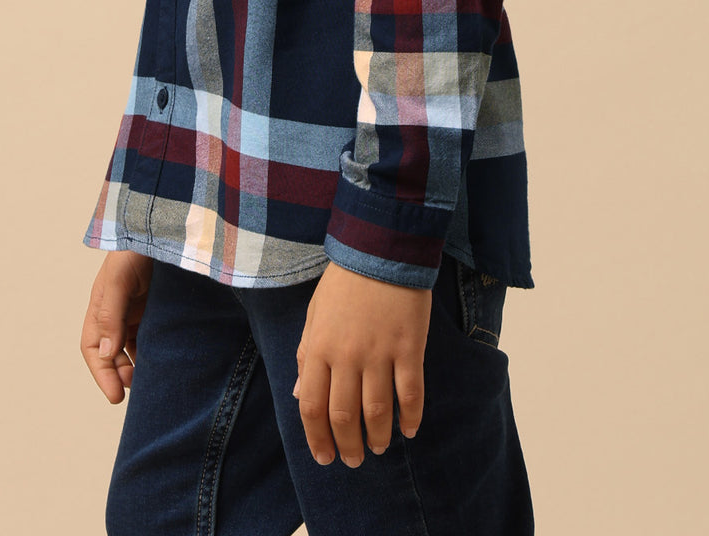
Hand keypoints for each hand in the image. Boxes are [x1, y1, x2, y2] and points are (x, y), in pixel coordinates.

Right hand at [80, 250, 153, 402]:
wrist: (166, 224)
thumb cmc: (136, 247)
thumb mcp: (120, 279)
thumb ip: (111, 314)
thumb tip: (107, 353)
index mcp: (101, 306)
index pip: (94, 348)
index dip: (102, 374)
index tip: (115, 397)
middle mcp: (118, 311)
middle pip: (113, 353)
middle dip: (120, 374)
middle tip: (136, 392)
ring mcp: (139, 310)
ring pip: (134, 347)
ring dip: (139, 365)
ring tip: (153, 381)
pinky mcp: (158, 307)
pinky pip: (154, 335)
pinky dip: (156, 351)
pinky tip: (167, 361)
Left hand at [294, 260, 431, 467]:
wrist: (380, 249)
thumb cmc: (344, 281)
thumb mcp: (314, 314)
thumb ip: (306, 355)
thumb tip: (298, 394)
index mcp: (319, 348)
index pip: (311, 406)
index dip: (317, 438)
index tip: (325, 458)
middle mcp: (347, 356)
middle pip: (344, 416)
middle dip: (348, 446)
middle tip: (354, 460)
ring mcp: (379, 353)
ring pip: (377, 410)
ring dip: (378, 436)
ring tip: (379, 448)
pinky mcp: (409, 347)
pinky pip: (410, 392)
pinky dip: (411, 417)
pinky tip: (409, 430)